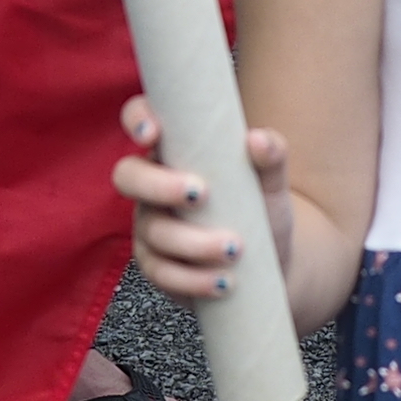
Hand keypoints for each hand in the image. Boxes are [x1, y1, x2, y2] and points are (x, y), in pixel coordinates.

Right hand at [115, 94, 292, 302]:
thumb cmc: (262, 208)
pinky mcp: (156, 266)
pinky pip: (162, 273)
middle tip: (201, 195)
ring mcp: (150, 226)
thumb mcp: (272, 180)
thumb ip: (272, 155)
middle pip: (128, 177)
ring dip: (192, 242)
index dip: (137, 119)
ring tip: (234, 249)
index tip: (154, 134)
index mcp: (174, 149)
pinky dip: (193, 279)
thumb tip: (257, 140)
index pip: (141, 119)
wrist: (270, 261)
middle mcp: (152, 184)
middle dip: (160, 186)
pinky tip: (222, 281)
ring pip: (152, 231)